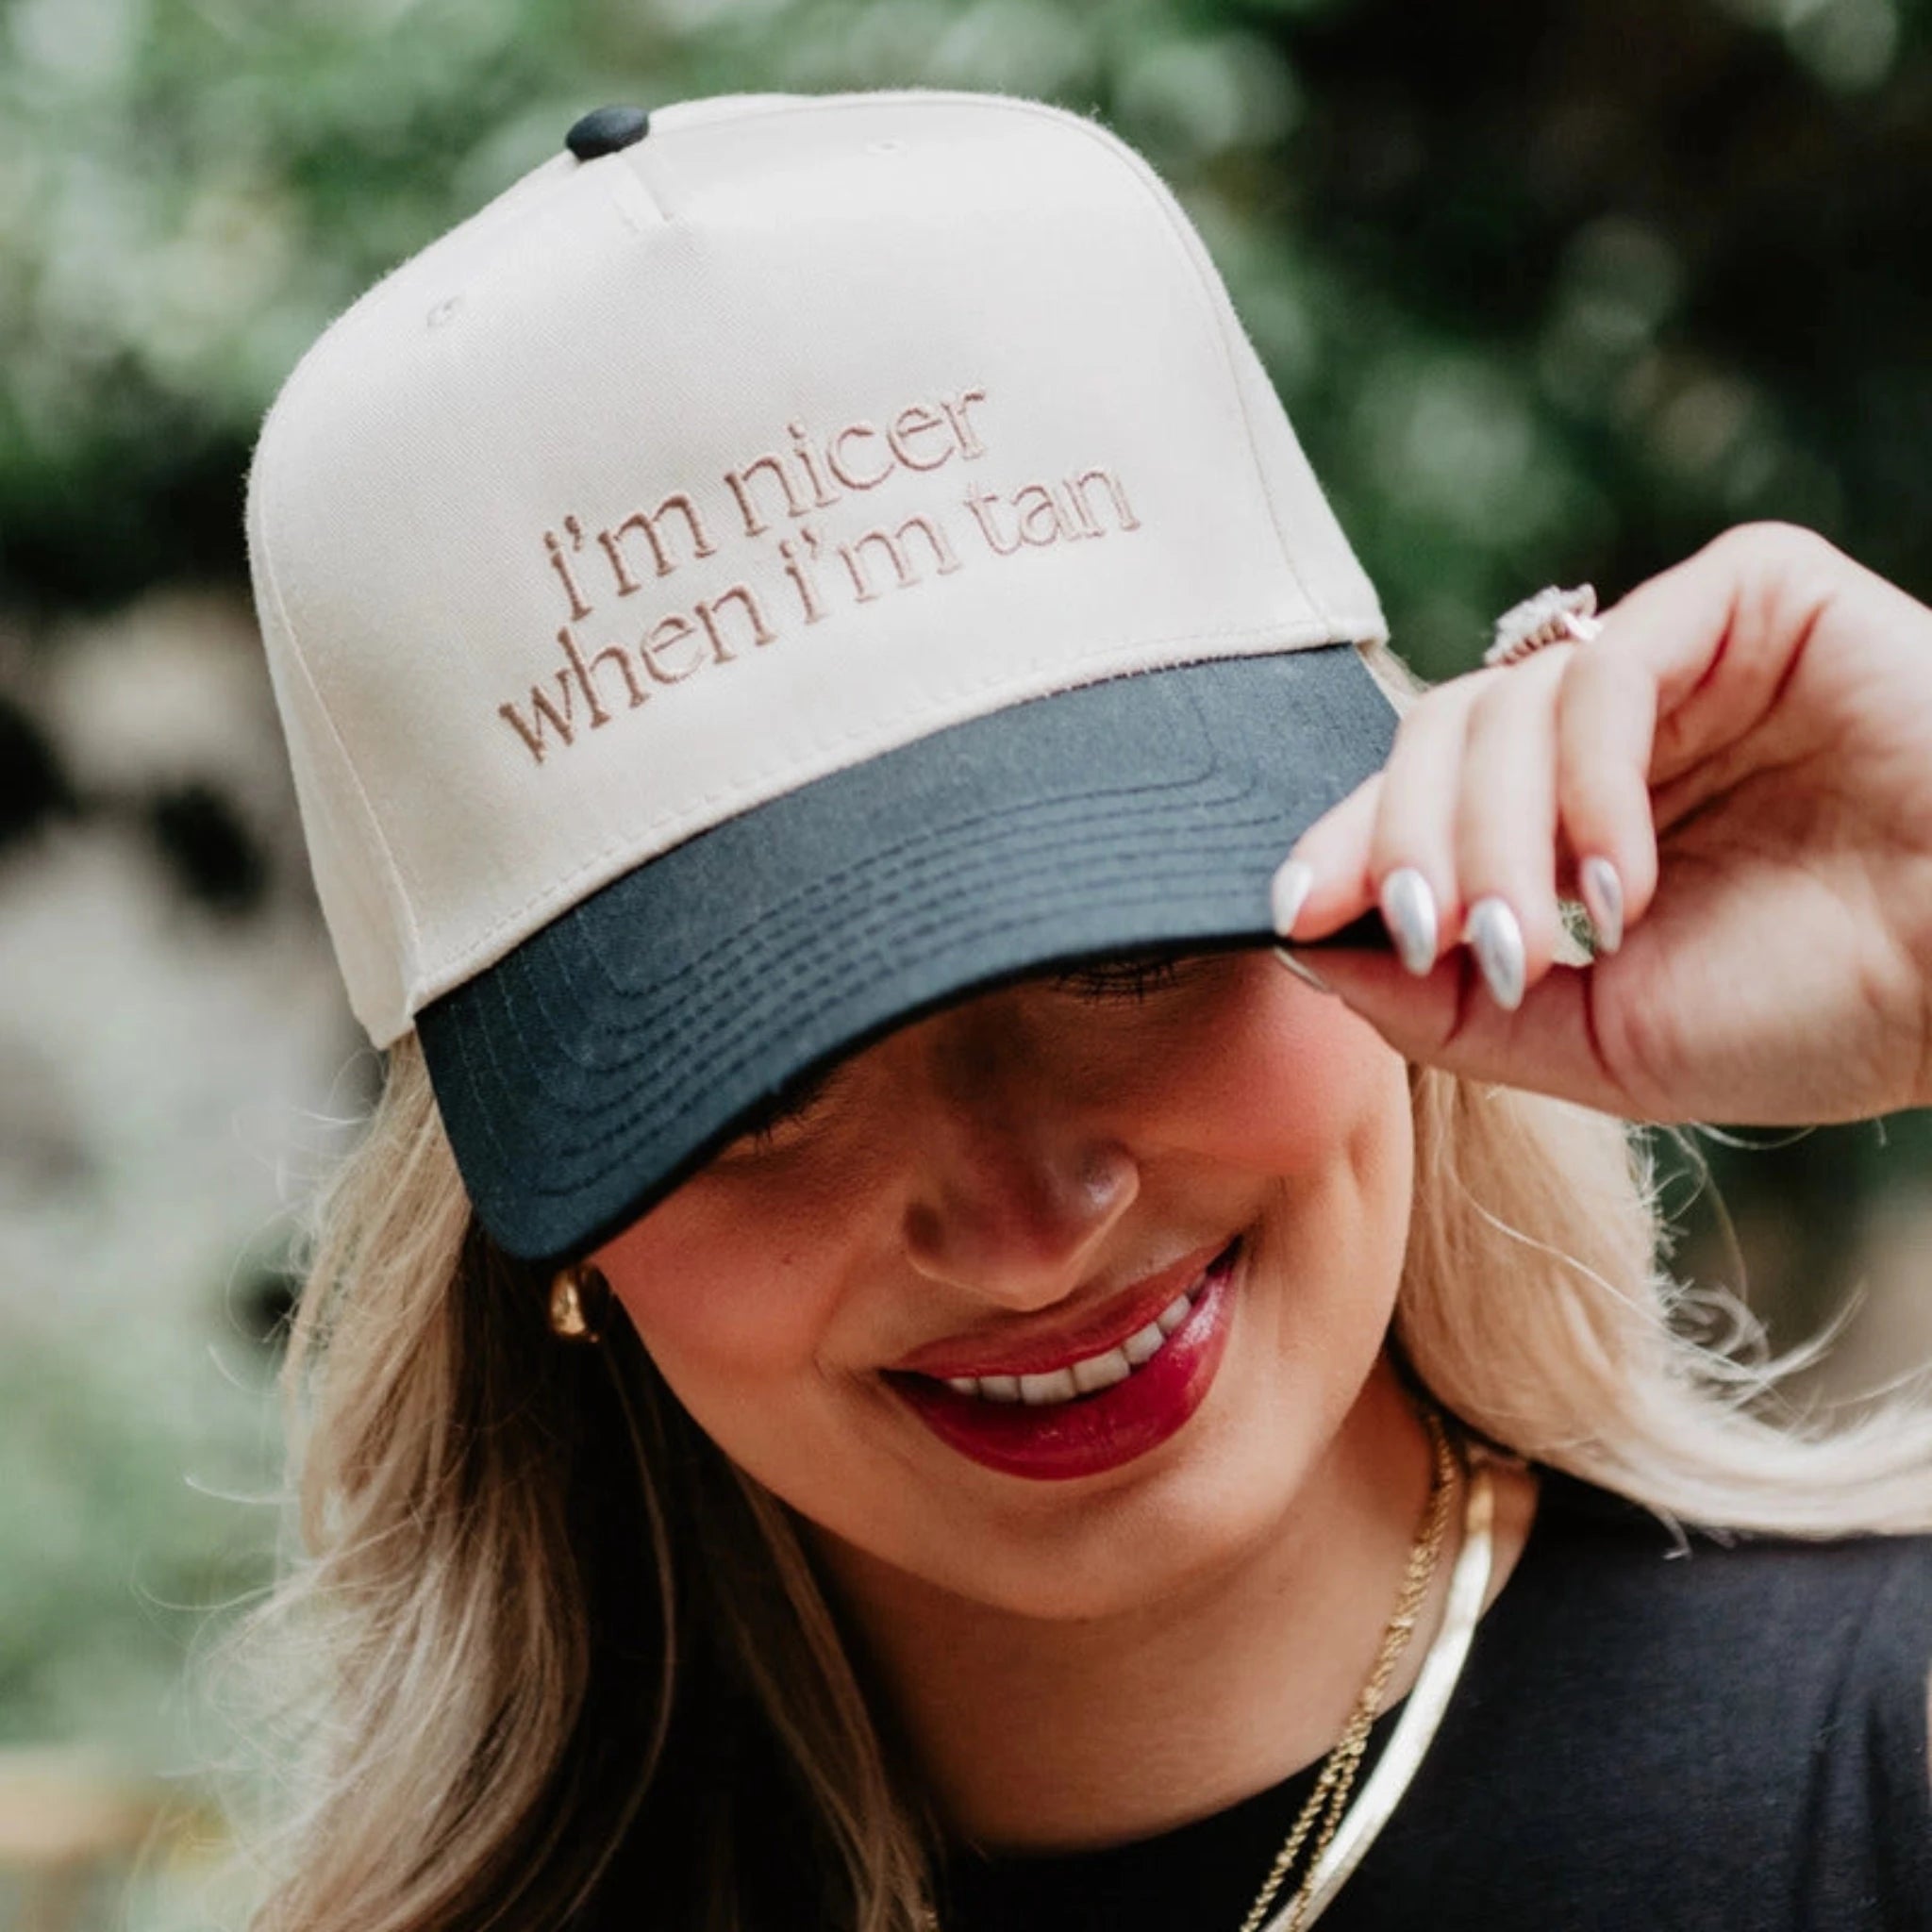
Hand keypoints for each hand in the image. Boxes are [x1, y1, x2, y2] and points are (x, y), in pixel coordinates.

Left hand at [1277, 522, 1931, 1125]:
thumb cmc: (1814, 1011)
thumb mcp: (1590, 1040)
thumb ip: (1442, 1005)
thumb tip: (1308, 949)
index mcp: (1577, 809)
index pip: (1424, 794)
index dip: (1349, 845)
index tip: (1291, 912)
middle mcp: (1617, 723)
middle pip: (1438, 735)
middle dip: (1408, 843)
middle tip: (1436, 939)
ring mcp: (1682, 654)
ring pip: (1502, 702)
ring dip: (1493, 834)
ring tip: (1542, 939)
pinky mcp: (1751, 599)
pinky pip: (1604, 665)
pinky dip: (1584, 782)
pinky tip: (1620, 882)